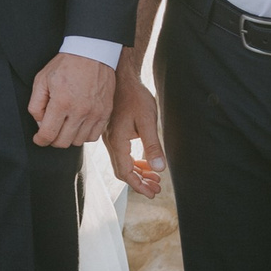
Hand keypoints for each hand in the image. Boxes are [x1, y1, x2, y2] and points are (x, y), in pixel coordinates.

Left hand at [27, 51, 114, 150]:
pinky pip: (94, 136)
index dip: (40, 140)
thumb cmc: (66, 65)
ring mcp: (95, 113)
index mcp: (62, 102)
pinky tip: (78, 125)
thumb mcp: (42, 79)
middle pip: (63, 142)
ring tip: (65, 125)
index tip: (38, 139)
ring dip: (69, 137)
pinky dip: (84, 135)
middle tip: (50, 131)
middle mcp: (80, 110)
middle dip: (52, 140)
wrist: (92, 53)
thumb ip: (36, 104)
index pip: (48, 134)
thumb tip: (39, 123)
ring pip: (78, 141)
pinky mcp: (105, 113)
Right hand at [106, 65, 165, 195]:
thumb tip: (159, 169)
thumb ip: (152, 146)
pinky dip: (134, 162)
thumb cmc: (135, 96)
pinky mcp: (114, 132)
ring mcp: (111, 137)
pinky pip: (123, 154)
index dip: (139, 185)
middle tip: (156, 189)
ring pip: (123, 163)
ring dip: (138, 172)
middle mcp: (111, 142)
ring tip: (154, 178)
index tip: (152, 193)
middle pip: (123, 171)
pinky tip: (145, 162)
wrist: (122, 77)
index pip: (126, 172)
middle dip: (140, 182)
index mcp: (118, 141)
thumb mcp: (147, 121)